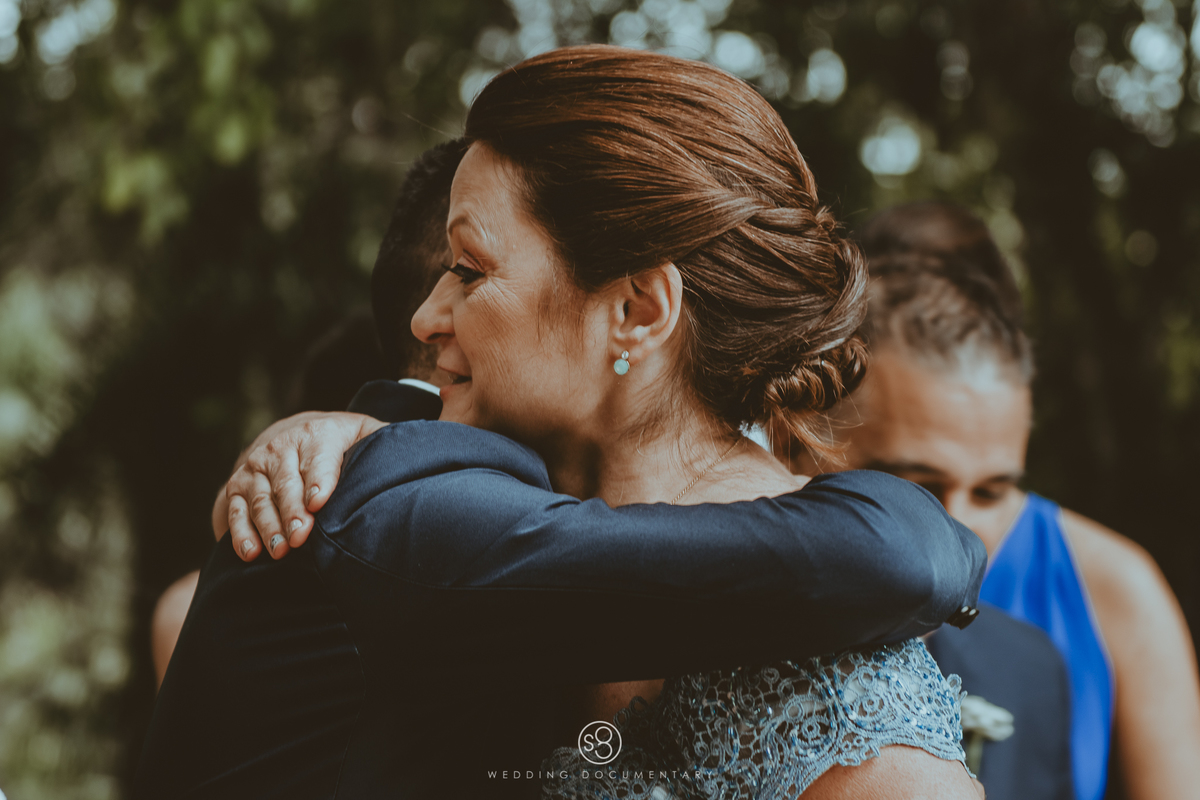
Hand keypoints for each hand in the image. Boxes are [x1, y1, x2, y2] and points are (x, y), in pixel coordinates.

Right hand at [213, 412, 386, 560]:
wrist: (293, 432)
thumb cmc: (341, 443)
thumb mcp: (363, 433)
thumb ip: (384, 442)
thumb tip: (418, 454)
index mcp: (319, 433)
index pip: (318, 457)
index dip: (319, 479)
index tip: (319, 503)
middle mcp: (282, 446)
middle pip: (287, 482)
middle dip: (293, 511)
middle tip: (302, 537)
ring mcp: (256, 466)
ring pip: (260, 498)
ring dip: (268, 526)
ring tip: (280, 550)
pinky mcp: (237, 485)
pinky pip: (236, 510)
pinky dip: (240, 532)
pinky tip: (251, 553)